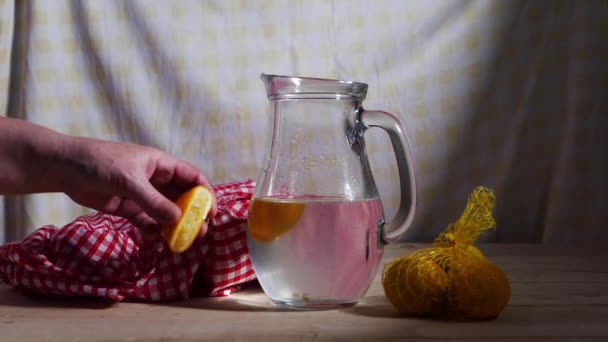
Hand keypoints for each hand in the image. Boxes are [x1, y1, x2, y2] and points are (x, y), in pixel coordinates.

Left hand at [58, 137, 216, 235]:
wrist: (64, 168)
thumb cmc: (99, 163)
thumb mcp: (130, 181)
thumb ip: (154, 201)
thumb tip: (177, 220)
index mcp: (161, 164)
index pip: (192, 177)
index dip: (205, 193)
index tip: (211, 213)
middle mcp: (155, 179)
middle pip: (182, 197)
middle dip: (191, 214)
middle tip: (198, 232)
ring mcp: (142, 194)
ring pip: (165, 211)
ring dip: (173, 225)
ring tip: (179, 241)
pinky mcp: (128, 207)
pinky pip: (147, 221)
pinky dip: (153, 230)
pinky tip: (154, 238)